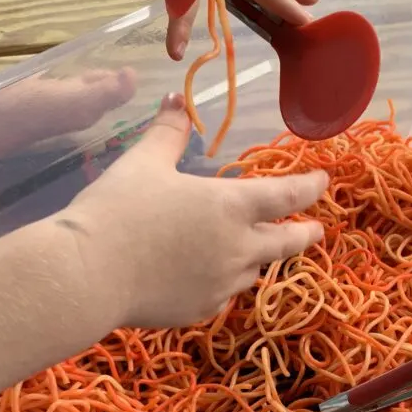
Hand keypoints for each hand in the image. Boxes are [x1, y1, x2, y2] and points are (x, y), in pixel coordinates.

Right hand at [60, 94, 327, 327]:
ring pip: (254, 271)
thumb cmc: (118, 209)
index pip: (286, 195)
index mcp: (231, 206)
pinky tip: (209, 279)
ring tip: (254, 251)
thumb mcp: (143, 162)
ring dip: (258, 258)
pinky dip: (224, 283)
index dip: (309, 187)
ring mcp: (221, 285)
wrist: (88, 274)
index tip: (323, 183)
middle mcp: (237, 248)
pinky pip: (224, 295)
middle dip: (304, 234)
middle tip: (314, 230)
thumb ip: (168, 133)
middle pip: (285, 243)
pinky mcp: (200, 311)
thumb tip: (175, 100)